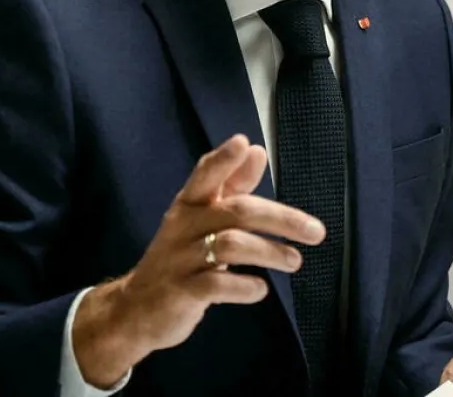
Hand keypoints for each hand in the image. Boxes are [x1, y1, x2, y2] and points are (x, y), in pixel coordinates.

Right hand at [70, 134, 325, 386]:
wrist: (136, 310)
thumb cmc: (180, 257)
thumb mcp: (201, 219)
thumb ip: (230, 187)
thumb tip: (256, 151)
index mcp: (189, 205)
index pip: (204, 174)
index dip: (223, 159)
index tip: (245, 143)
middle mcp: (183, 226)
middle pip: (236, 212)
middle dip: (280, 218)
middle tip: (316, 231)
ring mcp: (181, 259)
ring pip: (230, 245)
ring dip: (270, 252)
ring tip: (295, 261)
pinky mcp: (182, 292)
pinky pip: (218, 284)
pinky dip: (245, 287)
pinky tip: (260, 290)